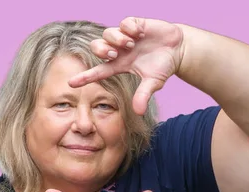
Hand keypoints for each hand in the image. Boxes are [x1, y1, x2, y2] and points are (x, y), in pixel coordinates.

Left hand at [69, 17, 184, 115]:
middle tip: (114, 54)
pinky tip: (140, 33)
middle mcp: (119, 51)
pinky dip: (129, 27)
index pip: (98, 72)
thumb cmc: (163, 67)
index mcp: (120, 65)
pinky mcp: (135, 24)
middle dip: (102, 51)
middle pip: (97, 48)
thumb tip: (139, 112)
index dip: (84, 77)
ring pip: (107, 33)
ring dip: (116, 39)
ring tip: (131, 44)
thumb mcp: (153, 83)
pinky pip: (124, 22)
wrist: (178, 49)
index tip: (71, 83)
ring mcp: (126, 37)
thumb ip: (144, 95)